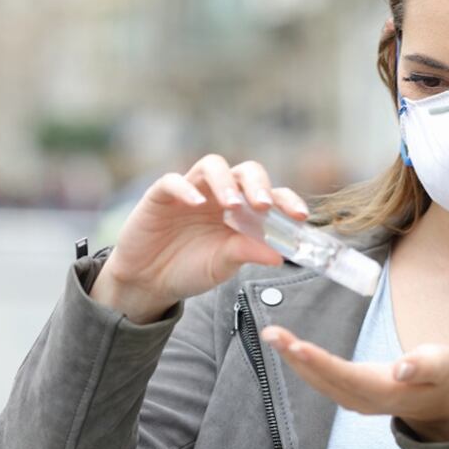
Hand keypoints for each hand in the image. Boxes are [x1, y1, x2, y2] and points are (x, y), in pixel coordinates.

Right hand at [90, 155, 309, 323]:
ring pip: (212, 165)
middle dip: (258, 185)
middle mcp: (220, 194)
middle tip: (263, 207)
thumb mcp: (224, 265)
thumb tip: (279, 256)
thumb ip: (247, 254)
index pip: (271, 195)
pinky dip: (186, 188)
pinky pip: (173, 181)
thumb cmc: (190, 269)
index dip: (287, 200)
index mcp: (242, 211)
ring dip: (226, 182)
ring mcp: (192, 190)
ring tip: (232, 205)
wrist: (149, 282)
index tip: (299, 216)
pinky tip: (197, 203)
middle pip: (246, 171)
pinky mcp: (161, 195)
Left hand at [261, 325, 448, 441]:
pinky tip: (289, 349)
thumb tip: (401, 369)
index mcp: (386, 391)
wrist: (439, 402)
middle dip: (295, 356)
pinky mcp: (351, 394)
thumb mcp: (443, 365)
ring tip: (273, 335)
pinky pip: (321, 380)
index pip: (347, 376)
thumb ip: (424, 366)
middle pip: (324, 379)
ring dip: (293, 359)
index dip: (321, 363)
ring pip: (318, 381)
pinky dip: (303, 363)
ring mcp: (355, 400)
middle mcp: (364, 400)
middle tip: (271, 333)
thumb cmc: (441, 376)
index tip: (297, 346)